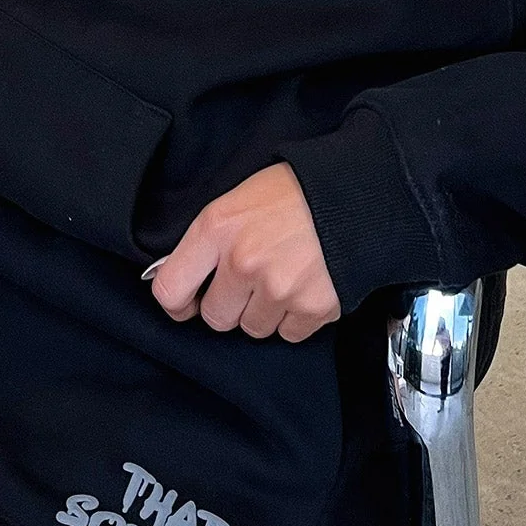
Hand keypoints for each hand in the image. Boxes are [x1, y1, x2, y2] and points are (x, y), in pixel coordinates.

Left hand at [146, 162, 341, 342]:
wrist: (356, 194)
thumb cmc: (295, 192)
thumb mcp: (238, 200)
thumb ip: (208, 239)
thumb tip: (187, 275)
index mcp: (217, 229)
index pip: (169, 289)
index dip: (178, 302)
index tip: (189, 301)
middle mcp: (243, 261)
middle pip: (215, 318)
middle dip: (230, 306)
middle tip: (250, 282)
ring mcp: (279, 288)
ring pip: (253, 329)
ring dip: (265, 311)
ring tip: (284, 276)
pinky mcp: (312, 308)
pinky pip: (289, 333)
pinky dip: (296, 317)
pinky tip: (305, 285)